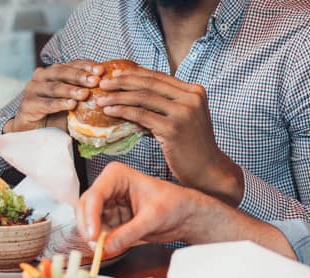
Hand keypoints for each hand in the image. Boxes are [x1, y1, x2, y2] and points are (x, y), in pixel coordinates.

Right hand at [7, 60, 103, 132]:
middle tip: (95, 80)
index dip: (86, 66)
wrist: (35, 133)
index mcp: (54, 72)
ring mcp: (32, 90)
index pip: (71, 64)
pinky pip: (46, 103)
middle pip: (62, 72)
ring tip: (85, 94)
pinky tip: (71, 105)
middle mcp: (41, 77)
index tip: (101, 70)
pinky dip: (59, 104)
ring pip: (54, 87)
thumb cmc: (57, 116)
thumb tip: (109, 90)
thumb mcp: (74, 103)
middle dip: (80, 76)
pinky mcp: (28, 105)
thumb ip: (85, 95)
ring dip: (71, 90)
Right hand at [76, 162, 203, 254]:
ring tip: (103, 250)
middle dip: (88, 228)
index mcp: (117, 176)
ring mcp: (108, 204)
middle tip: (96, 248)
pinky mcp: (111, 219)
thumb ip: (129, 233)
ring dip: (93, 237)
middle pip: (85, 207)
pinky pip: (98, 231)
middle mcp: (108, 187)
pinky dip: (100, 241)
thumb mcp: (153, 218)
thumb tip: (107, 247)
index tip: (93, 236)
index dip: (90, 217)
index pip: (95, 195)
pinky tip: (107, 249)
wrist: (185, 215)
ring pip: (88, 221)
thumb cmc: (174, 204)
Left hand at [96, 67, 243, 204]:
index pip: (158, 76)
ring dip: (118, 96)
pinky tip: (110, 111)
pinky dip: (123, 111)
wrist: (208, 171)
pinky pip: (141, 115)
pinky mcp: (173, 129)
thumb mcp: (183, 119)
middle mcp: (191, 98)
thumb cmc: (192, 148)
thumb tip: (133, 98)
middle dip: (122, 81)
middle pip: (149, 83)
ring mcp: (183, 113)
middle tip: (103, 83)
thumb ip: (165, 106)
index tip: (115, 74)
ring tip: (101, 98)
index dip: (134, 74)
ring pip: (143, 97)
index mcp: (194, 91)